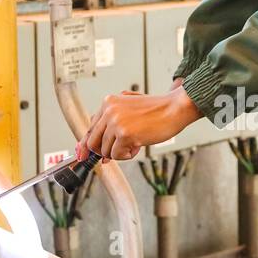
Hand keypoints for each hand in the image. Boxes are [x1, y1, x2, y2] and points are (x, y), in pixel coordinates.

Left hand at [76, 87, 200, 162]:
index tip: (82, 155)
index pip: (91, 128)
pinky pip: (116, 155)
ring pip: (105, 151)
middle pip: (93, 142)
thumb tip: (99, 151)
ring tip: (136, 141)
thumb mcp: (129, 110)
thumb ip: (112, 125)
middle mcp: (108, 110)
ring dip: (120, 152)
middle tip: (120, 150)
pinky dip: (128, 155)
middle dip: (104, 151)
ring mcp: (116, 122)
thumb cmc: (157, 110)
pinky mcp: (124, 134)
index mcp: (108, 102)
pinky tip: (139, 144)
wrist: (175, 108)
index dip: (87, 144)